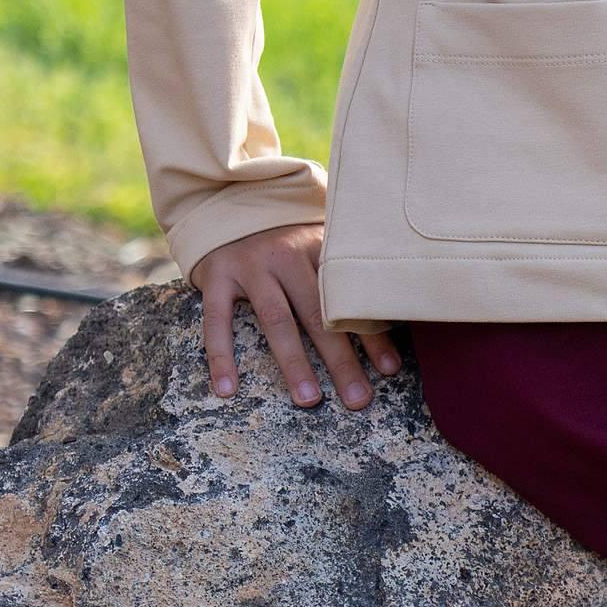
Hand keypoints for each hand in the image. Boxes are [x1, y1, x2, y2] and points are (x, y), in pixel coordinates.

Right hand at [191, 221, 401, 410]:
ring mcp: (251, 266)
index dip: (372, 335)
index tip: (389, 370)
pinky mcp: (217, 277)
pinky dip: (222, 356)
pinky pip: (217, 321)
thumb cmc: (284, 240)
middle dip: (341, 360)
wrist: (230, 207)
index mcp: (320, 250)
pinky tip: (228, 388)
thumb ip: (340, 277)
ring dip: (294, 363)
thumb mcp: (316, 247)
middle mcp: (288, 256)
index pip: (350, 298)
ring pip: (277, 320)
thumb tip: (386, 322)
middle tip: (358, 399)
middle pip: (318, 314)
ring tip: (309, 399)